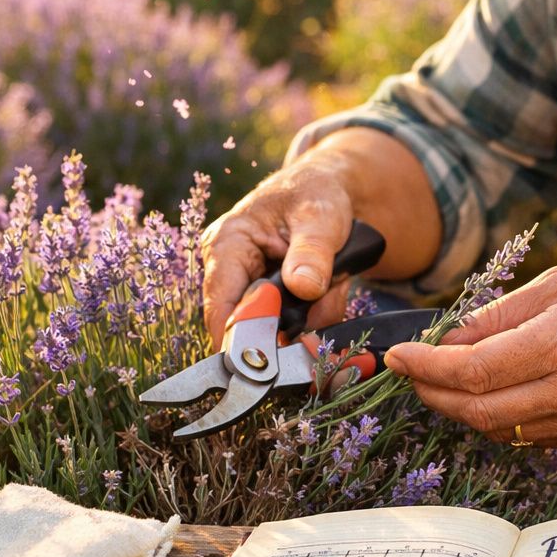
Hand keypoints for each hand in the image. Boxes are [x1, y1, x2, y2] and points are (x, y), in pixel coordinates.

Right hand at [201, 156, 356, 347]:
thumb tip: (303, 288)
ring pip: (276, 330)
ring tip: (335, 283)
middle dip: (291, 330)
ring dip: (312, 319)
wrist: (328, 190)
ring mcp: (249, 288)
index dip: (241, 341)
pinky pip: (292, 325)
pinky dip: (317, 316)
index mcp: (227, 245)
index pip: (221, 307)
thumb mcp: (320, 216)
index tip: (274, 366)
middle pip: (249, 327)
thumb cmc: (317, 193)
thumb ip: (312, 252)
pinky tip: (331, 289)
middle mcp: (229, 272)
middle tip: (326, 321)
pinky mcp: (270, 300)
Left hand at [381, 265, 556, 449]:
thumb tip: (449, 338)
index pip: (473, 370)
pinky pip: (522, 435)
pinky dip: (492, 416)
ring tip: (439, 380)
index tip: (397, 356)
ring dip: (456, 408)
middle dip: (429, 393)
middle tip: (408, 372)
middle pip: (475, 409)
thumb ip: (503, 313)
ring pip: (494, 428)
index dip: (425, 367)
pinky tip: (486, 392)